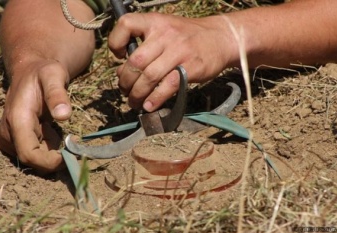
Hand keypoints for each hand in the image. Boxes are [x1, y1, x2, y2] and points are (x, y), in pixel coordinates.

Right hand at [0, 60, 71, 173]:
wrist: (30, 71)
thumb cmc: (43, 72)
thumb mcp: (53, 75)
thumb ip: (57, 94)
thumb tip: (64, 116)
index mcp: (17, 119)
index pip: (29, 154)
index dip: (50, 162)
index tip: (71, 155)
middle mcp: (9, 132)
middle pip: (33, 161)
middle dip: (55, 159)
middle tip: (74, 144)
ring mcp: (11, 138)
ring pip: (35, 159)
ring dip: (53, 152)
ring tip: (62, 131)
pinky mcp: (16, 140)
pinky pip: (36, 153)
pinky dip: (49, 148)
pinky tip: (52, 130)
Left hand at [108, 13, 236, 110]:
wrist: (221, 38)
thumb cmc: (188, 37)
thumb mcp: (166, 29)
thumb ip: (146, 46)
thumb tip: (123, 71)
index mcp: (155, 22)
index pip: (126, 24)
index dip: (116, 42)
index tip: (119, 57)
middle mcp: (165, 34)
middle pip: (136, 61)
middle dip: (125, 81)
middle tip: (125, 91)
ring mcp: (178, 51)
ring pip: (149, 77)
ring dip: (137, 94)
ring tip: (134, 102)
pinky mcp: (190, 68)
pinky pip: (167, 86)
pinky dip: (155, 99)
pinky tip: (150, 106)